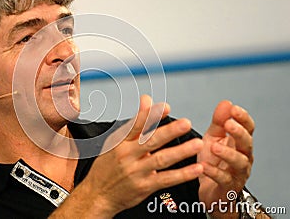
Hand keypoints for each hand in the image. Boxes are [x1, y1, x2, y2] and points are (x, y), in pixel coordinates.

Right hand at [51, 95, 203, 217]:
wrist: (97, 195)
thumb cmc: (107, 167)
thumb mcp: (116, 142)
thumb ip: (135, 121)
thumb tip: (147, 100)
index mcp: (121, 143)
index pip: (136, 126)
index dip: (151, 115)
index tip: (164, 107)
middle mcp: (128, 156)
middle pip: (150, 141)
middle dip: (169, 131)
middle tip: (185, 123)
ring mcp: (136, 172)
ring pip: (160, 160)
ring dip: (180, 152)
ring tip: (196, 144)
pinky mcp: (144, 187)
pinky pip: (166, 179)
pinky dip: (182, 174)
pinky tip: (196, 169)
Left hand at [198, 100, 254, 217]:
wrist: (208, 189)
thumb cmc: (213, 162)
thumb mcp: (213, 138)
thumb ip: (219, 122)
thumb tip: (226, 103)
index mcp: (239, 143)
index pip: (248, 128)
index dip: (243, 118)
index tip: (233, 109)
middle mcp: (243, 157)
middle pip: (247, 143)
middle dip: (239, 133)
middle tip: (228, 124)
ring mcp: (237, 172)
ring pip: (239, 162)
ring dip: (227, 153)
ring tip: (214, 147)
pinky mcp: (227, 187)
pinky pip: (223, 179)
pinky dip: (213, 172)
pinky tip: (204, 166)